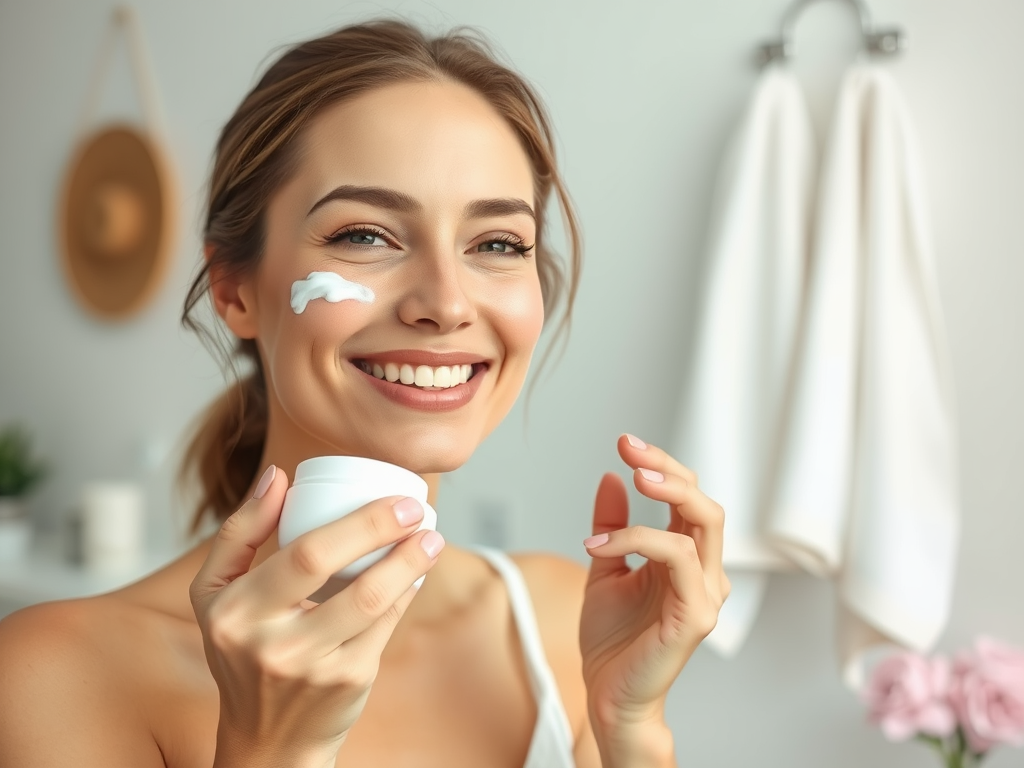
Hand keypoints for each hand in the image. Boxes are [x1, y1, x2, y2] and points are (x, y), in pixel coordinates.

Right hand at [189, 466, 444, 766]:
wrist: (267, 737)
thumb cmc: (243, 648)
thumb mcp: (216, 594)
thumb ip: (240, 531)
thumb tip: (277, 476)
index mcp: (233, 612)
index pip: (301, 555)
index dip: (357, 523)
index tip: (393, 500)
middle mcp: (269, 644)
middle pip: (339, 574)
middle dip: (385, 533)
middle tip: (417, 511)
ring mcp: (312, 667)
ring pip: (372, 602)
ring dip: (409, 564)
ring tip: (431, 539)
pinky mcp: (346, 682)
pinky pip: (385, 625)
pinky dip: (404, 593)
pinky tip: (417, 573)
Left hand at [580, 435, 728, 730]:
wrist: (609, 694)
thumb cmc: (612, 639)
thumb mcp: (606, 566)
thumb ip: (613, 525)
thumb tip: (613, 476)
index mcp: (685, 558)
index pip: (687, 499)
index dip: (662, 466)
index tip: (626, 443)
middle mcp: (704, 572)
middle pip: (704, 503)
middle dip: (670, 469)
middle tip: (632, 448)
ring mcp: (706, 593)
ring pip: (705, 523)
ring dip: (667, 493)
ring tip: (632, 478)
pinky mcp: (697, 615)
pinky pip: (681, 559)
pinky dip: (643, 538)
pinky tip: (602, 544)